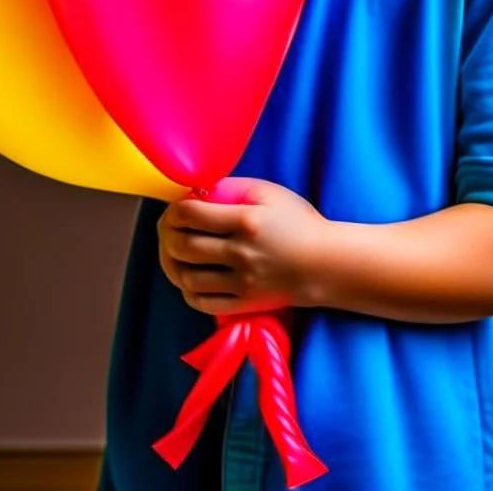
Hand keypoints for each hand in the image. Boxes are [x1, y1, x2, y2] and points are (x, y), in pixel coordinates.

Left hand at [157, 176, 325, 315]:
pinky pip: (202, 302)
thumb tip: (194, 191)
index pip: (191, 215)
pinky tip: (189, 276)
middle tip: (168, 228)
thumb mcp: (267, 193)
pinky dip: (187, 290)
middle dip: (166, 235)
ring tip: (174, 252)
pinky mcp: (244, 304)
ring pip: (187, 278)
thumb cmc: (297, 222)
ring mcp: (241, 283)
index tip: (176, 209)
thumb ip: (230, 188)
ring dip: (172, 264)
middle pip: (183, 247)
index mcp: (246, 221)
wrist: (326, 263)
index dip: (174, 211)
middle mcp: (241, 253)